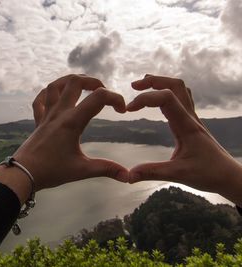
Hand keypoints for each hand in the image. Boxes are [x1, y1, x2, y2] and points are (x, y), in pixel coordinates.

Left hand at [13, 74, 128, 190]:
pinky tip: (56, 96)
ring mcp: (46, 115)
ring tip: (83, 87)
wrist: (22, 173)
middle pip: (75, 81)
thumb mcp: (82, 170)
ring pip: (55, 85)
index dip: (115, 98)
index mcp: (72, 121)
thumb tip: (128, 176)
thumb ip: (106, 169)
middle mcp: (59, 113)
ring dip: (70, 81)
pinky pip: (40, 100)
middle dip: (93, 81)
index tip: (122, 111)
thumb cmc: (51, 171)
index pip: (98, 97)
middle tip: (103, 92)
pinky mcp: (38, 121)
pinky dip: (49, 93)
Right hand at [127, 74, 241, 205]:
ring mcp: (192, 119)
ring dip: (161, 83)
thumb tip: (128, 176)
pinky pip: (181, 99)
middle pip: (175, 85)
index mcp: (186, 125)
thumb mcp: (178, 175)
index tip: (128, 110)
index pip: (165, 98)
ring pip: (180, 89)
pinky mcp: (191, 124)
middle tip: (134, 86)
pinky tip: (157, 101)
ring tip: (143, 86)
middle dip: (153, 80)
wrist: (229, 176)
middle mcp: (190, 118)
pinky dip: (167, 92)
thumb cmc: (208, 174)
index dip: (145, 98)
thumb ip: (152, 173)